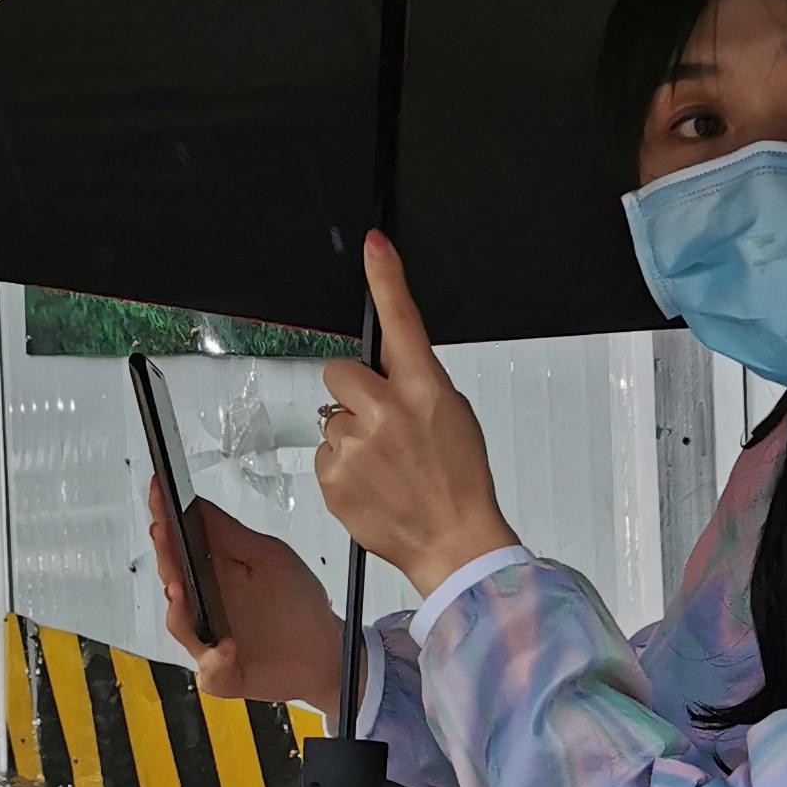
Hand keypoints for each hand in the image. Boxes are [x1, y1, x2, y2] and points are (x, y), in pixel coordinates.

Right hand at [149, 480, 342, 709]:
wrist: (326, 652)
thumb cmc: (297, 603)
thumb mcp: (269, 557)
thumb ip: (231, 534)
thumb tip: (196, 502)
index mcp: (213, 573)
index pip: (180, 543)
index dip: (165, 518)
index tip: (156, 493)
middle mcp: (204, 604)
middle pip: (172, 578)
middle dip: (165, 555)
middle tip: (161, 531)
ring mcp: (209, 639)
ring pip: (181, 625)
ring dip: (178, 609)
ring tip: (179, 589)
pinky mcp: (223, 672)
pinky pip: (210, 669)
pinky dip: (216, 660)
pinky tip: (227, 647)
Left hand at [315, 232, 517, 596]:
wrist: (453, 541)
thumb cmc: (460, 478)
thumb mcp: (453, 415)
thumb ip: (416, 385)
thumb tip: (385, 371)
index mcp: (423, 389)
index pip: (401, 321)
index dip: (386, 278)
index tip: (373, 245)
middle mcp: (385, 410)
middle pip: (339, 373)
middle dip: (354, 393)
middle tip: (381, 425)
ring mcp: (354, 444)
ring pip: (333, 420)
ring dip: (352, 436)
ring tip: (386, 467)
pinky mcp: (332, 476)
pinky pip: (326, 455)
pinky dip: (344, 468)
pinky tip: (373, 486)